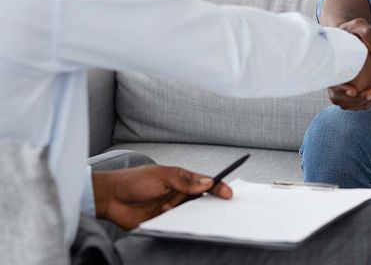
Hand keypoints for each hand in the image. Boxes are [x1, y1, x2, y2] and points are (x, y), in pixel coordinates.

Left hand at [93, 165, 232, 229]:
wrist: (110, 198)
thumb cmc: (134, 181)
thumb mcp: (161, 176)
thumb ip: (184, 181)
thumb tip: (207, 181)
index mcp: (181, 179)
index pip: (204, 182)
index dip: (218, 187)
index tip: (228, 194)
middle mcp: (178, 193)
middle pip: (200, 199)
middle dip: (210, 204)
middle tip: (220, 210)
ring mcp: (171, 209)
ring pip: (190, 214)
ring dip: (193, 216)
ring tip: (199, 219)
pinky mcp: (163, 223)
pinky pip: (177, 226)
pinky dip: (181, 226)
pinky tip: (182, 226)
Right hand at [328, 18, 370, 110]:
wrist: (347, 35)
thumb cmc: (352, 30)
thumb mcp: (360, 26)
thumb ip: (368, 34)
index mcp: (329, 63)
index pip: (330, 82)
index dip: (340, 90)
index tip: (353, 90)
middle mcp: (330, 77)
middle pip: (338, 98)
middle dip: (357, 101)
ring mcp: (336, 84)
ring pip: (346, 104)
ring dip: (362, 104)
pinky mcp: (345, 88)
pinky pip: (351, 102)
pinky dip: (364, 103)